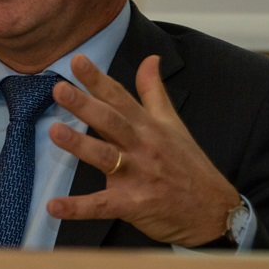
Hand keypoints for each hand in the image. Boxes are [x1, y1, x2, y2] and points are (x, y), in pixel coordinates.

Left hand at [46, 54, 238, 246]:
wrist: (214, 211)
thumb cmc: (188, 164)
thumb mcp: (173, 123)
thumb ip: (154, 91)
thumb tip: (150, 58)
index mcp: (148, 126)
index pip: (119, 97)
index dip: (97, 79)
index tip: (76, 60)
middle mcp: (141, 146)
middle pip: (110, 121)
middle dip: (85, 105)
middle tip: (59, 89)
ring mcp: (137, 175)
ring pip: (105, 157)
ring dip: (80, 145)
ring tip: (54, 131)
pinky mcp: (132, 204)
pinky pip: (101, 205)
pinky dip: (78, 208)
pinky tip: (54, 206)